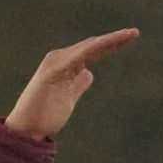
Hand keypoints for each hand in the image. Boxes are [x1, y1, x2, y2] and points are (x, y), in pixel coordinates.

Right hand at [4, 28, 140, 139]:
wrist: (27, 129)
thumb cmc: (46, 114)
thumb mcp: (69, 97)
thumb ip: (78, 84)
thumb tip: (88, 72)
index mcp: (66, 64)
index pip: (93, 51)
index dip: (112, 44)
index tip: (131, 37)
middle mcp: (60, 59)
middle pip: (93, 46)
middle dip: (115, 39)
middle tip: (135, 33)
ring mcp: (56, 63)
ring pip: (88, 48)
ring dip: (108, 41)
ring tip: (127, 35)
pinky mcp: (52, 71)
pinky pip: (77, 57)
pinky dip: (92, 49)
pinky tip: (108, 44)